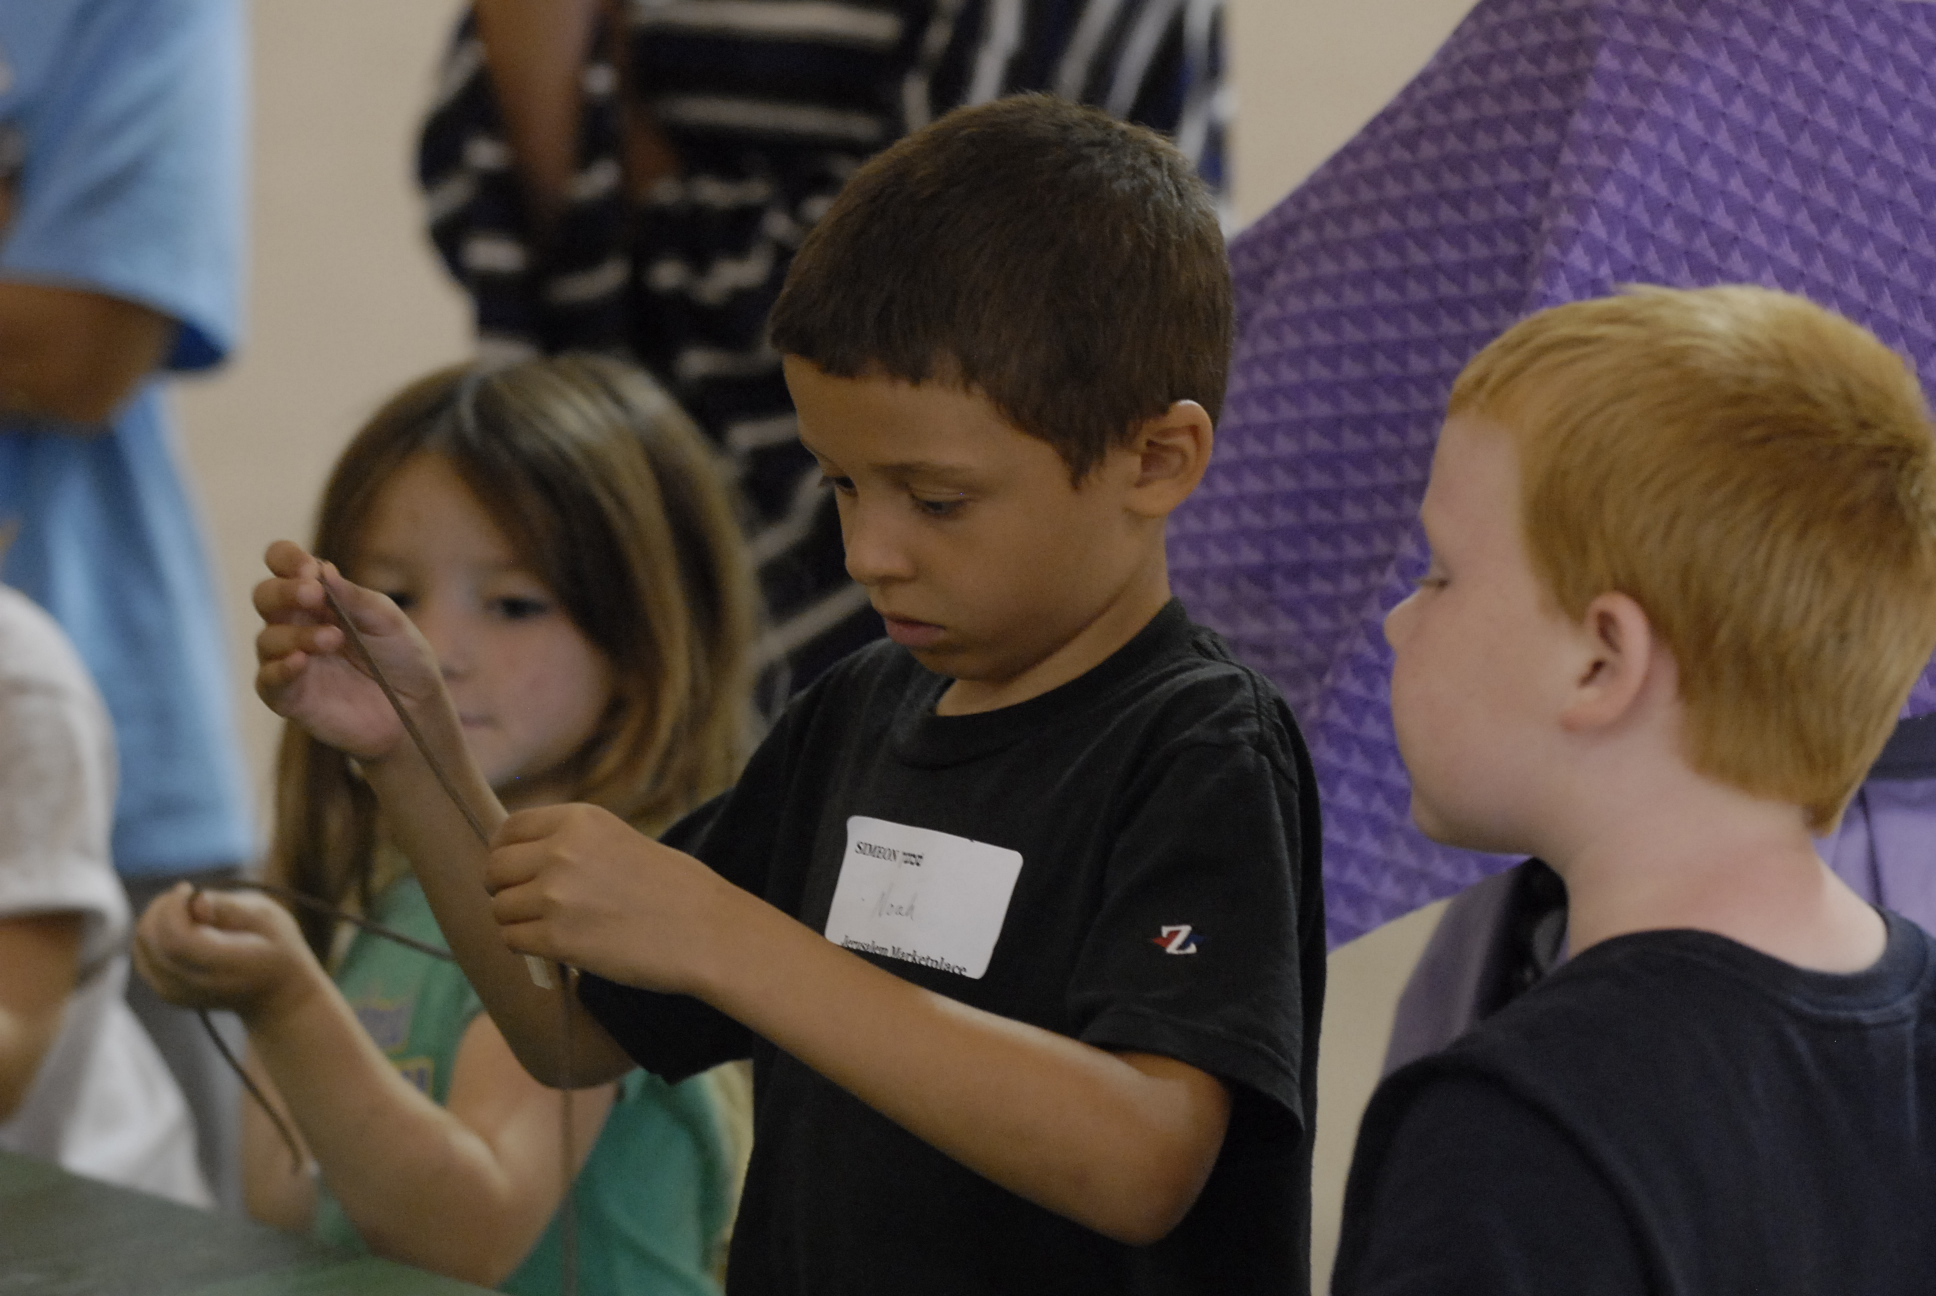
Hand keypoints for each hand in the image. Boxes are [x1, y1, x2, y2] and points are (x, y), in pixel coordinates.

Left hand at [132, 884, 322, 1028]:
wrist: (275, 994)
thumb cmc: (277, 948)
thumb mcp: (269, 918)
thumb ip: (231, 908)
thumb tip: (197, 901)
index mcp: (226, 966)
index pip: (175, 939)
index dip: (172, 907)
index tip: (189, 888)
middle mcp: (195, 985)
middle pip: (151, 940)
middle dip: (161, 907)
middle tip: (187, 895)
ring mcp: (176, 993)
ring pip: (141, 946)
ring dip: (155, 918)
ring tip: (187, 911)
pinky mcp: (166, 992)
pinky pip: (142, 954)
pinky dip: (152, 933)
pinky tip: (180, 926)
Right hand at [253, 540, 442, 763]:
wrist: (414, 711)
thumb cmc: (401, 659)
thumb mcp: (388, 621)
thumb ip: (356, 598)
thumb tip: (323, 568)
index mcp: (319, 598)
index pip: (283, 564)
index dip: (286, 559)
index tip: (309, 569)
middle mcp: (296, 624)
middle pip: (265, 596)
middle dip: (285, 592)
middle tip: (314, 596)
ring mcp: (289, 660)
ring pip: (267, 638)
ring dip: (296, 634)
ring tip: (333, 639)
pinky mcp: (289, 697)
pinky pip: (268, 681)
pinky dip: (280, 669)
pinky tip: (300, 661)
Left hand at [485, 804, 736, 995]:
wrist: (707, 931)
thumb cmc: (675, 889)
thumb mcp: (619, 841)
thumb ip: (571, 843)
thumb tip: (523, 860)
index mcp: (579, 820)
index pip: (509, 829)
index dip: (504, 852)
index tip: (514, 871)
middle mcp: (561, 851)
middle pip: (495, 869)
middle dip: (505, 889)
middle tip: (528, 905)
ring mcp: (556, 896)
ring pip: (500, 909)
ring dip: (517, 922)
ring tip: (549, 929)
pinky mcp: (557, 939)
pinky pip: (512, 941)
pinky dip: (526, 948)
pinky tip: (554, 948)